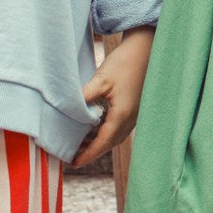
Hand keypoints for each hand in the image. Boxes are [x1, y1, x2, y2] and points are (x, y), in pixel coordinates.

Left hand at [72, 27, 154, 167]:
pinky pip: (120, 128)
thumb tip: (66, 110)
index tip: (74, 162)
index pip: (102, 142)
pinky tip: (96, 128)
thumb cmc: (124, 62)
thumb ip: (84, 97)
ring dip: (100, 143)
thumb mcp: (101, 80)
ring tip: (81, 145)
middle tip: (74, 157)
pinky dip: (107, 133)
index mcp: (122, 115)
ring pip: (116, 137)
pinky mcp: (136, 108)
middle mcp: (131, 119)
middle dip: (92, 152)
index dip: (88, 154)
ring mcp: (136, 114)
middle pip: (110, 143)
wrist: (145, 49)